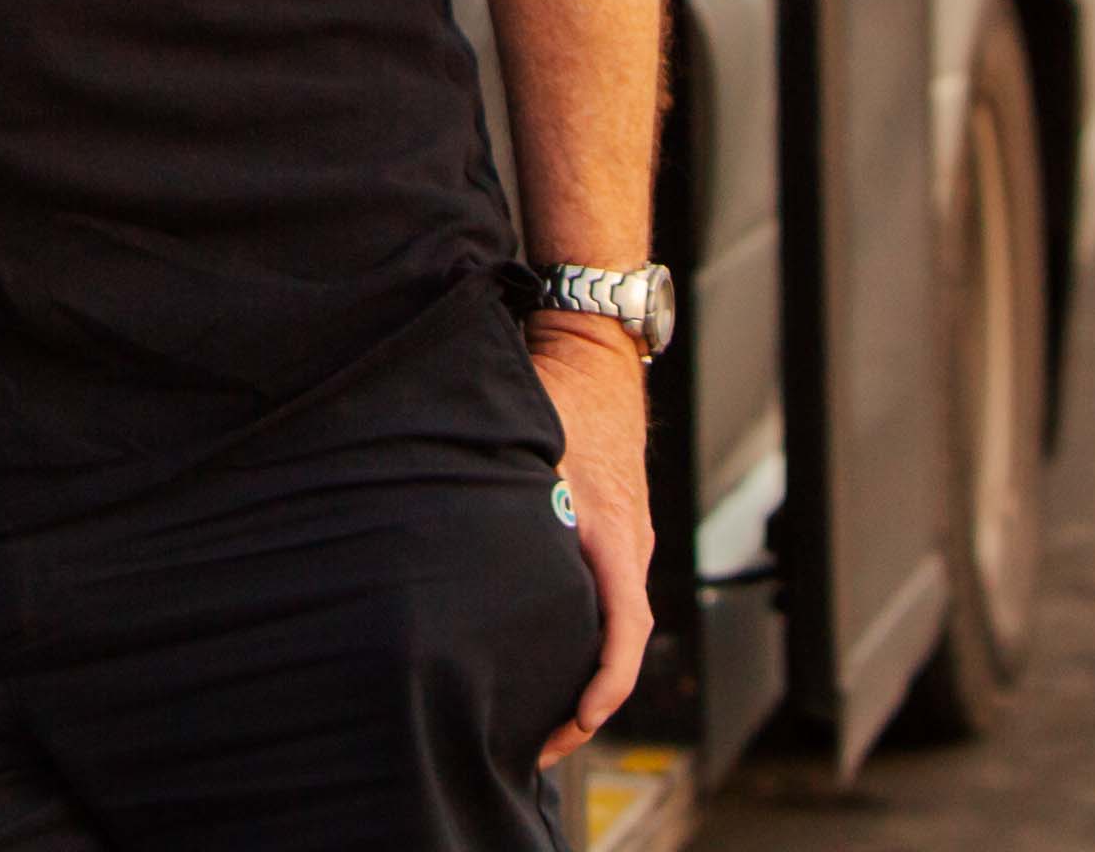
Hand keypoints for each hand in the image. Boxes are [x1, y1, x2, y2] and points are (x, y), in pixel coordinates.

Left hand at [528, 317, 653, 770]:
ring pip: (614, 616)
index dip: (605, 683)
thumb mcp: (530, 440)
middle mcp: (628, 541)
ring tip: (537, 711)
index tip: (578, 721)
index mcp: (613, 529)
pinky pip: (607, 592)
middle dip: (588, 701)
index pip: (625, 625)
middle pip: (621, 639)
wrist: (595, 348)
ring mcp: (626, 535)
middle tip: (540, 745)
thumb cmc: (559, 389)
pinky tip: (545, 643)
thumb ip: (511, 491)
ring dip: (585, 666)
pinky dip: (584, 629)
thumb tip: (466, 532)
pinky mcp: (615, 527)